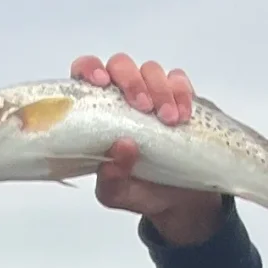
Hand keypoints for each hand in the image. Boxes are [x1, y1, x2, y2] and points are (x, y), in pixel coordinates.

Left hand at [70, 52, 222, 246]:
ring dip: (160, 91)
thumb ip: (112, 179)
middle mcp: (122, 98)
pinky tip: (183, 117)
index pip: (84, 74)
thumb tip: (121, 146)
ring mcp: (152, 94)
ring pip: (151, 70)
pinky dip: (182, 94)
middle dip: (131, 81)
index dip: (89, 69)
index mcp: (97, 114)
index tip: (100, 81)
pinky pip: (179, 81)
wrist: (183, 201)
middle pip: (120, 65)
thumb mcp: (118, 195)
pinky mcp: (179, 97)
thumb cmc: (141, 191)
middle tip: (144, 107)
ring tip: (169, 120)